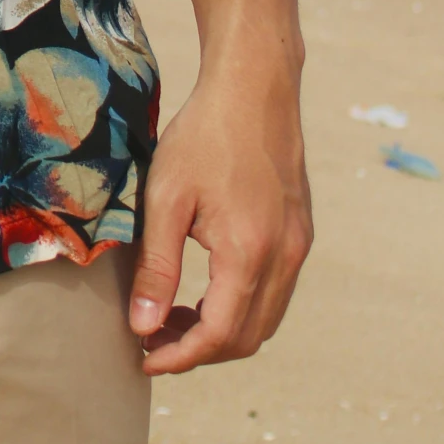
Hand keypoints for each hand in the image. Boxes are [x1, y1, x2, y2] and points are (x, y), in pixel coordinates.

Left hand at [128, 56, 312, 374]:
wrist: (255, 86)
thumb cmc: (205, 134)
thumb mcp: (167, 197)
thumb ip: (156, 266)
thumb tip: (142, 326)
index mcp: (250, 253)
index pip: (219, 335)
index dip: (180, 356)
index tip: (144, 357)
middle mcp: (284, 258)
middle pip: (246, 338)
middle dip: (199, 351)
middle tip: (153, 339)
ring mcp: (298, 247)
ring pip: (265, 321)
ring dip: (221, 332)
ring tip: (173, 317)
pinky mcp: (300, 234)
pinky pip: (275, 293)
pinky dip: (241, 307)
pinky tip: (206, 291)